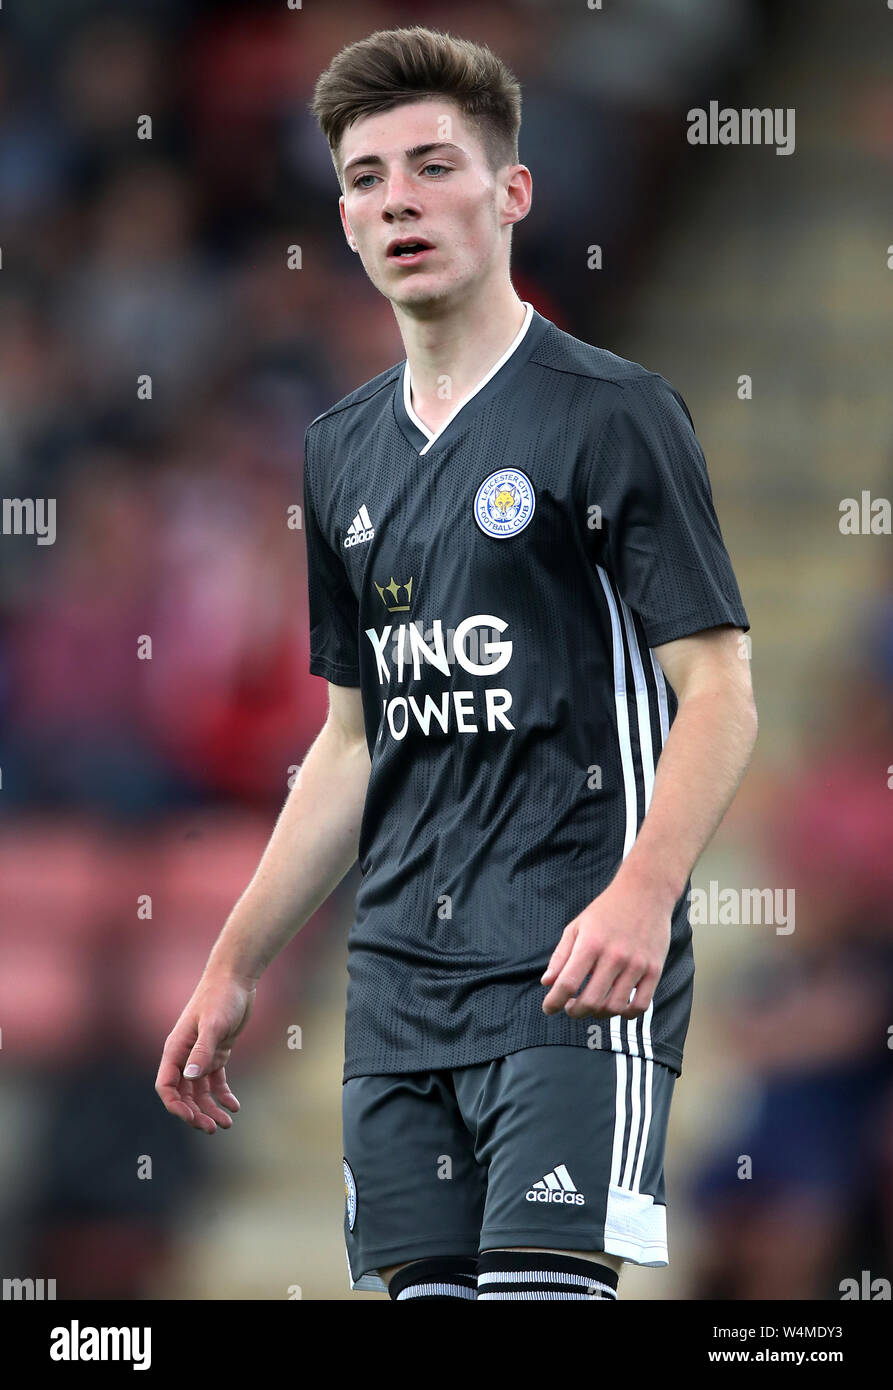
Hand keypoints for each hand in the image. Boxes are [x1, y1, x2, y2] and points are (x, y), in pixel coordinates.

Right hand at [155, 971, 256, 1132]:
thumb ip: (202, 1051)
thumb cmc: (220, 997)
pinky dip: (223, 1095)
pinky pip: (216, 1080)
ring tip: (227, 1123)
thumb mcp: (213, 1024)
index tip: (192, 1118)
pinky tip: (234, 1106)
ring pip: (200, 1091)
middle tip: (213, 1128)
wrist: (235, 979)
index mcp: (176, 1049)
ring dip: (210, 1108)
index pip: (166, 1085)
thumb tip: (190, 1078)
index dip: (176, 1105)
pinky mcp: (217, 1052)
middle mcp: (185, 1055)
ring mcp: (201, 1055)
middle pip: (184, 1094)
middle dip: (196, 1113)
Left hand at [541, 878, 671, 1020]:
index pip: (567, 983)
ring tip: (592, 1006)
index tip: (548, 1008)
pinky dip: (625, 1014)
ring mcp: (636, 965)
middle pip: (590, 1001)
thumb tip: (547, 983)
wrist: (645, 892)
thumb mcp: (577, 927)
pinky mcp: (654, 970)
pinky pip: (640, 1005)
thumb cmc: (607, 910)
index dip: (554, 1002)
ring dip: (598, 1014)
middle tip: (570, 1008)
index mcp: (590, 944)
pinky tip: (616, 1006)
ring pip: (614, 1007)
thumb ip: (561, 956)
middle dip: (574, 1012)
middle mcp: (614, 956)